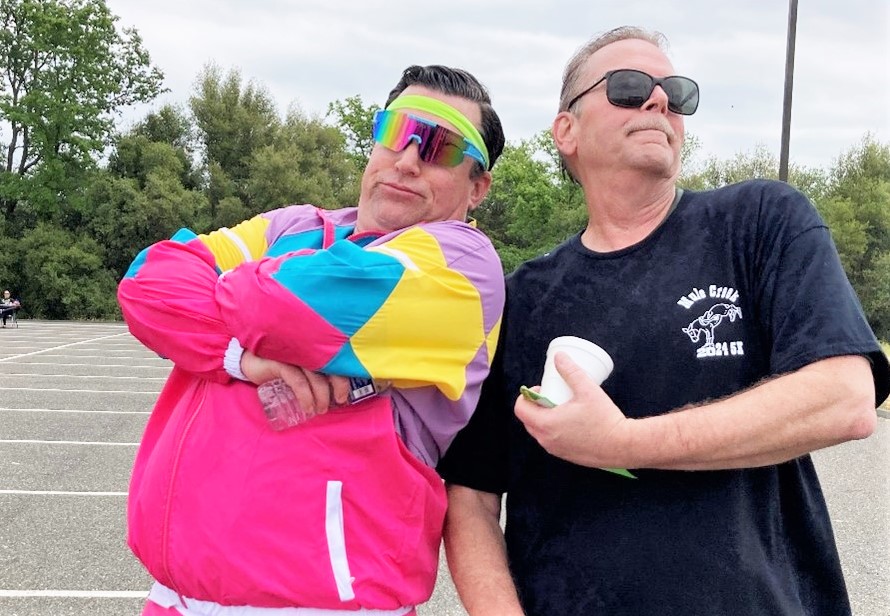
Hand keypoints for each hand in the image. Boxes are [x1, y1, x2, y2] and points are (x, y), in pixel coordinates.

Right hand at [240, 350, 350, 414]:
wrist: (247, 359)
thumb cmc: (278, 364)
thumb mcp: (299, 367)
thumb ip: (314, 372)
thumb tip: (333, 393)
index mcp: (314, 347)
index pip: (337, 358)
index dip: (344, 376)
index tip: (345, 394)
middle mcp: (307, 348)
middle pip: (331, 365)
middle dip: (339, 384)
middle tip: (339, 401)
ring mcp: (294, 354)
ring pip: (316, 376)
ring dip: (321, 395)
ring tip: (320, 410)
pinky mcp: (281, 361)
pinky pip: (298, 381)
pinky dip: (305, 395)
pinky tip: (307, 407)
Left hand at [514, 352, 633, 467]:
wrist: (623, 445)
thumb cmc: (604, 419)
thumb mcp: (587, 390)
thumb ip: (571, 371)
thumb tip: (559, 357)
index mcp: (546, 424)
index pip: (520, 409)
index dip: (527, 396)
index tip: (542, 389)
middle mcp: (547, 440)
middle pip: (528, 420)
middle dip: (535, 406)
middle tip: (552, 395)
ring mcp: (556, 450)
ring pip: (539, 432)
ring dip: (544, 418)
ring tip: (562, 407)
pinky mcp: (566, 456)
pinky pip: (552, 441)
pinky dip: (554, 430)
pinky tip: (571, 422)